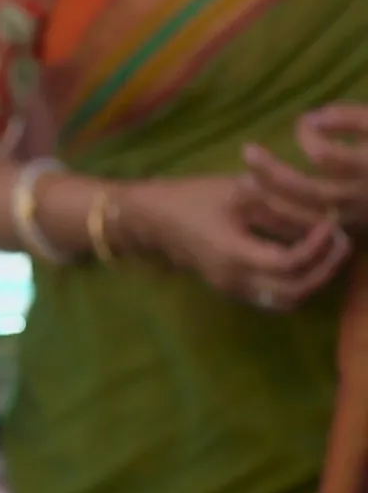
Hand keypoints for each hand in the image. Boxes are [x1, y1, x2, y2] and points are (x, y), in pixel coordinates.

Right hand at [119, 175, 350, 310]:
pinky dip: (296, 282)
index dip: (317, 245)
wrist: (151, 219)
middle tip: (341, 241)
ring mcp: (232, 289)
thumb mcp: (239, 193)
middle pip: (294, 291)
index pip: (289, 262)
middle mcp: (234, 281)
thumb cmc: (192, 199)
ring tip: (328, 251)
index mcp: (233, 255)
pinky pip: (273, 296)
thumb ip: (282, 209)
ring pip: (286, 300)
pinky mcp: (232, 288)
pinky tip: (304, 257)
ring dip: (313, 279)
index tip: (332, 222)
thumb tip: (324, 217)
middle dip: (324, 268)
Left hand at [238, 103, 367, 232]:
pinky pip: (307, 232)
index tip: (304, 121)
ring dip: (270, 201)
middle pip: (309, 192)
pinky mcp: (348, 231)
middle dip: (274, 172)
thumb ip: (351, 118)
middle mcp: (363, 198)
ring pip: (304, 218)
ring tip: (243, 180)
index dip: (310, 137)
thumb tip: (312, 118)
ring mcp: (355, 218)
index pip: (328, 158)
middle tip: (247, 150)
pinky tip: (259, 201)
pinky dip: (281, 219)